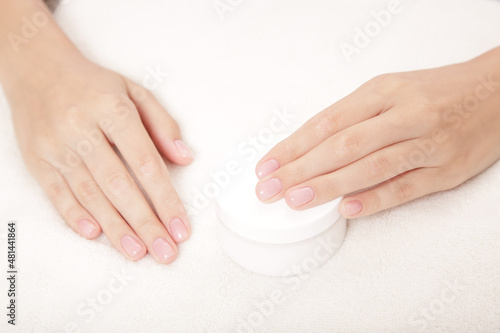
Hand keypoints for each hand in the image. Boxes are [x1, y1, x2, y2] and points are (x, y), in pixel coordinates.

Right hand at [4, 35, 192, 263]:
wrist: (38, 70)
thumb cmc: (94, 85)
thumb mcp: (135, 92)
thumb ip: (162, 124)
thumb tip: (184, 158)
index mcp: (113, 111)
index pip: (146, 163)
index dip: (165, 199)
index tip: (180, 227)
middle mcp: (83, 130)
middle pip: (119, 186)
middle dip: (145, 223)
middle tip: (165, 252)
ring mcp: (57, 147)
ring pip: (90, 195)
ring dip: (115, 228)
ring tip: (138, 252)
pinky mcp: (37, 160)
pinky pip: (56, 193)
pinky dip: (75, 216)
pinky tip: (95, 234)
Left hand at [255, 47, 499, 217]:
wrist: (497, 92)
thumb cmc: (436, 92)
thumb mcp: (391, 91)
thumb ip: (353, 117)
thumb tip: (310, 149)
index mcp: (384, 91)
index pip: (327, 122)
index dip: (293, 146)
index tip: (267, 164)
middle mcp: (404, 114)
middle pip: (342, 145)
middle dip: (300, 168)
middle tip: (270, 188)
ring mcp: (427, 142)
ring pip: (370, 166)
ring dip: (329, 185)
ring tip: (296, 199)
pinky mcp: (446, 169)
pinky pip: (406, 187)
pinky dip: (375, 200)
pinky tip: (347, 209)